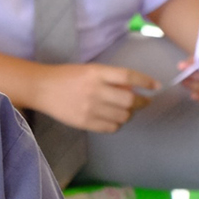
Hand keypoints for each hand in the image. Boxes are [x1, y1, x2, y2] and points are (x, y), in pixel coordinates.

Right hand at [34, 64, 158, 133]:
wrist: (42, 88)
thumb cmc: (68, 76)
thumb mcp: (89, 70)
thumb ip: (110, 78)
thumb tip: (134, 88)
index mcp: (96, 72)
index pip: (128, 76)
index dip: (145, 81)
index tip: (156, 86)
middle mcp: (95, 90)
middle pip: (129, 99)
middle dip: (141, 102)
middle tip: (143, 102)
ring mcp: (90, 108)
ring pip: (123, 116)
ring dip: (129, 114)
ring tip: (125, 110)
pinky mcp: (85, 122)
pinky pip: (111, 127)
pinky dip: (117, 124)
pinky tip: (113, 119)